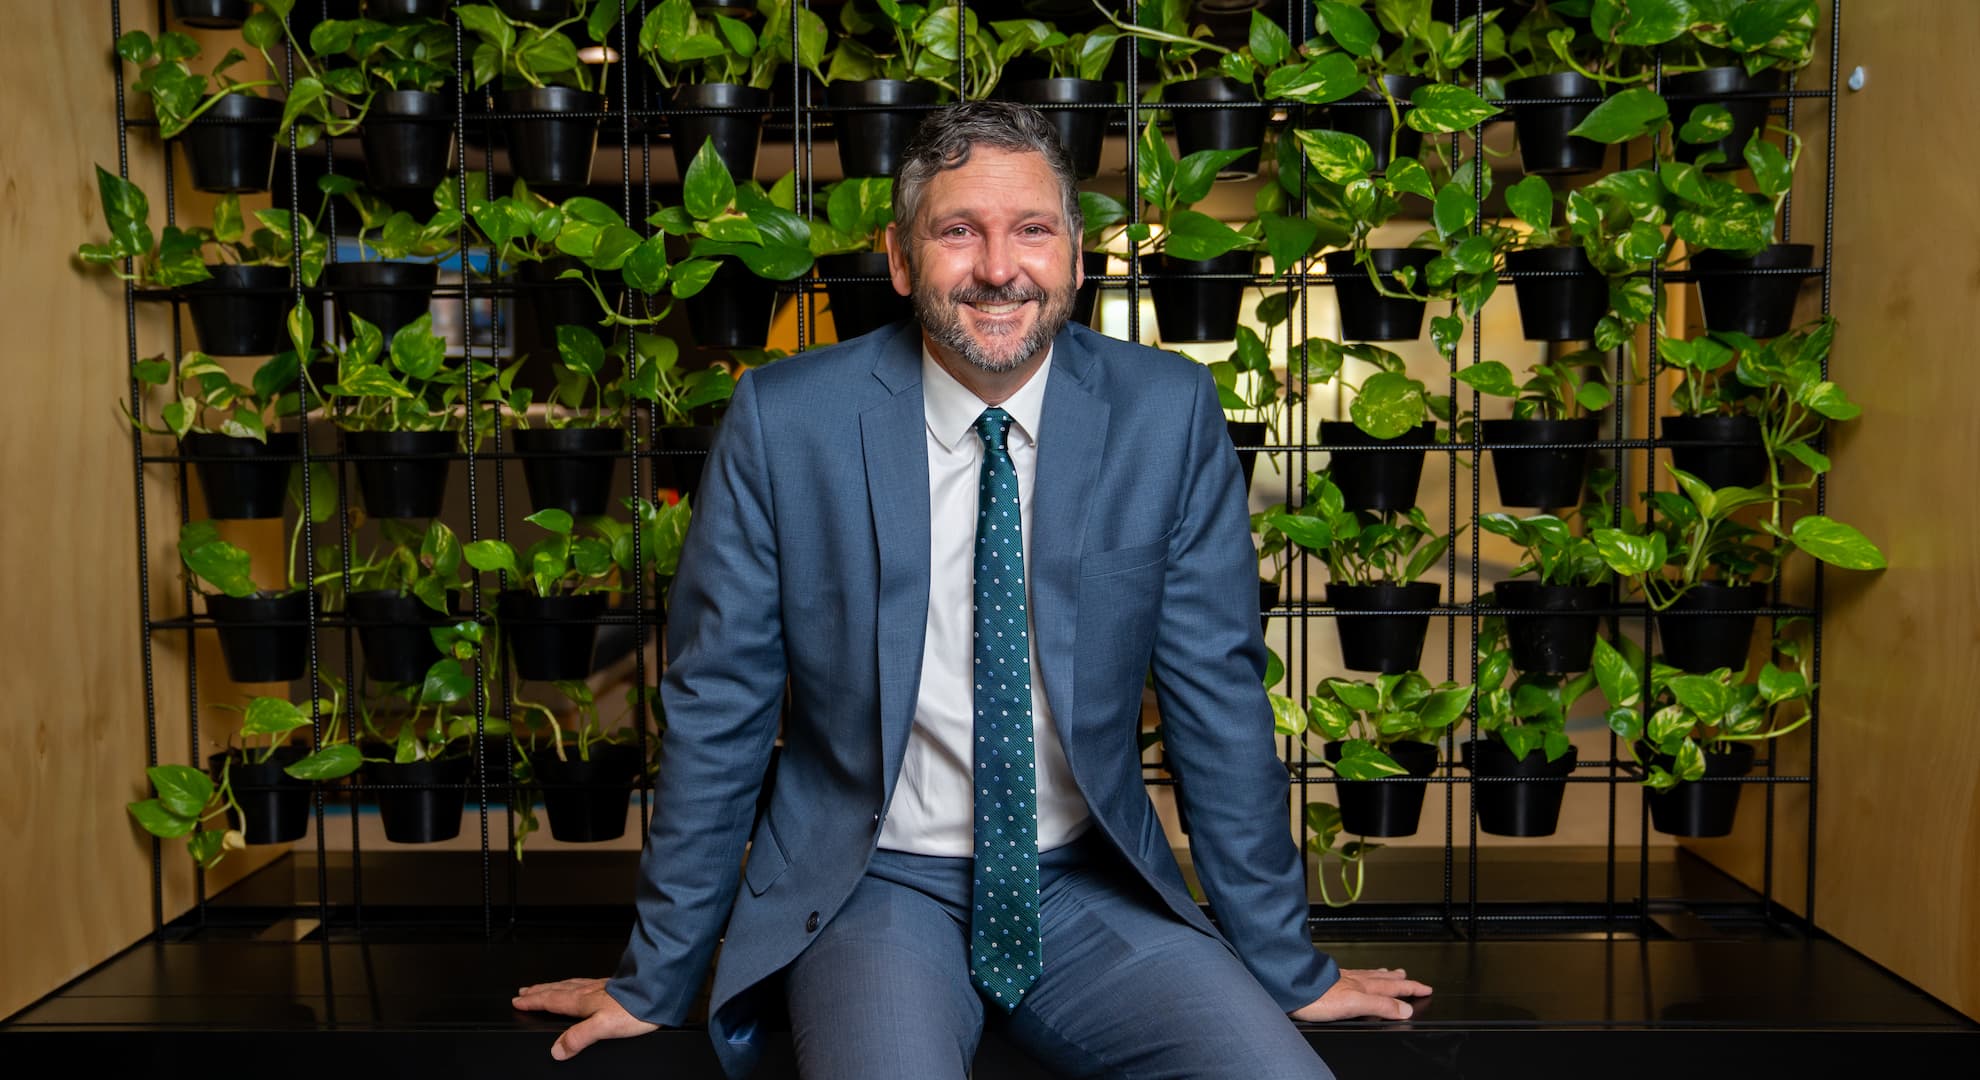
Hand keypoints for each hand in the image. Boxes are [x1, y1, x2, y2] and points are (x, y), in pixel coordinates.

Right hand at [512, 977, 661, 1059]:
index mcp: (583, 1001)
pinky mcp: (614, 986)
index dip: (534, 1001)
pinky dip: (574, 983)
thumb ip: (578, 1038)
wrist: (658, 993)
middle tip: (524, 990)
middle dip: (539, 991)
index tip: (519, 1000)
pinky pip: (585, 983)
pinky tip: (581, 985)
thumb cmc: (635, 1009)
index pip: (552, 1001)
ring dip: (554, 985)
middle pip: (557, 989)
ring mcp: (601, 987)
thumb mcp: (602, 1027)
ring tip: (544, 986)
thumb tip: (557, 1050)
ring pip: (570, 984)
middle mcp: (589, 992)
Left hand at [1290, 967, 1432, 1021]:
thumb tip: (1404, 1009)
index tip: (1425, 988)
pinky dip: (1362, 975)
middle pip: (1383, 979)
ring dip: (1382, 975)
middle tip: (1410, 977)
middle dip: (1399, 979)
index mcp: (1364, 987)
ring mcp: (1342, 979)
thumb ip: (1380, 1006)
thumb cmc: (1318, 997)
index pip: (1393, 988)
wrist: (1293, 988)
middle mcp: (1355, 981)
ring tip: (1390, 972)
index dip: (1411, 988)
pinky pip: (1354, 975)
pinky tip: (1356, 975)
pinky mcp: (1330, 981)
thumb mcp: (1355, 1005)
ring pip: (1369, 975)